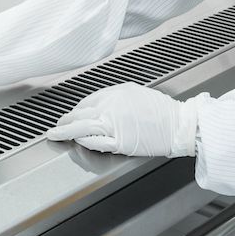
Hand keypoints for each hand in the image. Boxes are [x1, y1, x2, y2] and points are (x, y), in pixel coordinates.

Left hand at [46, 83, 207, 156]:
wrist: (177, 124)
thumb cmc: (161, 110)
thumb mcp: (135, 93)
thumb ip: (115, 98)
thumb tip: (99, 106)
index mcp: (115, 93)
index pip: (87, 102)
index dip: (76, 110)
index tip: (71, 114)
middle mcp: (111, 106)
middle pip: (80, 114)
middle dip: (65, 121)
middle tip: (57, 126)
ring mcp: (114, 125)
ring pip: (82, 128)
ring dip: (66, 132)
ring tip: (57, 135)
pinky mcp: (119, 142)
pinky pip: (95, 142)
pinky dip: (84, 141)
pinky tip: (77, 142)